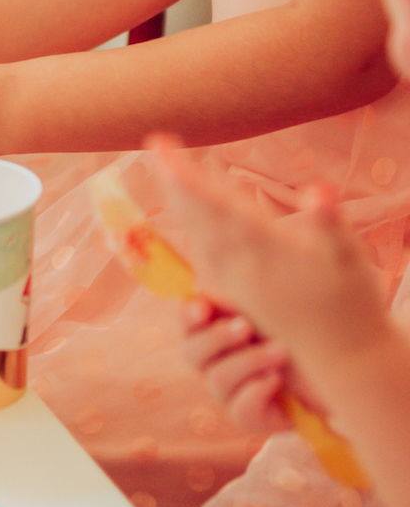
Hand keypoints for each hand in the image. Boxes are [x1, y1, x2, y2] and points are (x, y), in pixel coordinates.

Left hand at [146, 137, 389, 377]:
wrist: (344, 363)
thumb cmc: (351, 305)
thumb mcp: (348, 260)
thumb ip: (329, 222)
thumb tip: (319, 189)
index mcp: (265, 250)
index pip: (216, 204)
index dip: (188, 176)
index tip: (162, 147)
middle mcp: (241, 266)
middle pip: (199, 215)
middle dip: (176, 181)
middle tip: (155, 144)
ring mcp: (236, 283)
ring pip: (198, 234)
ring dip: (181, 202)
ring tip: (166, 172)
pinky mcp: (239, 295)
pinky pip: (205, 255)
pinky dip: (193, 229)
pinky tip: (188, 218)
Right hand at [181, 298, 297, 435]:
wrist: (326, 376)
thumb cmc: (294, 335)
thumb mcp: (267, 313)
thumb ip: (240, 301)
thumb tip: (211, 288)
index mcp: (210, 332)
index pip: (187, 322)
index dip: (189, 315)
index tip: (204, 308)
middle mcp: (211, 364)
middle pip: (191, 352)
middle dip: (217, 338)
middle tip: (245, 326)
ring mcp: (226, 394)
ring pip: (218, 379)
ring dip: (249, 361)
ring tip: (280, 351)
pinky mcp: (245, 418)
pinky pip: (240, 408)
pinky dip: (258, 390)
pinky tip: (277, 380)